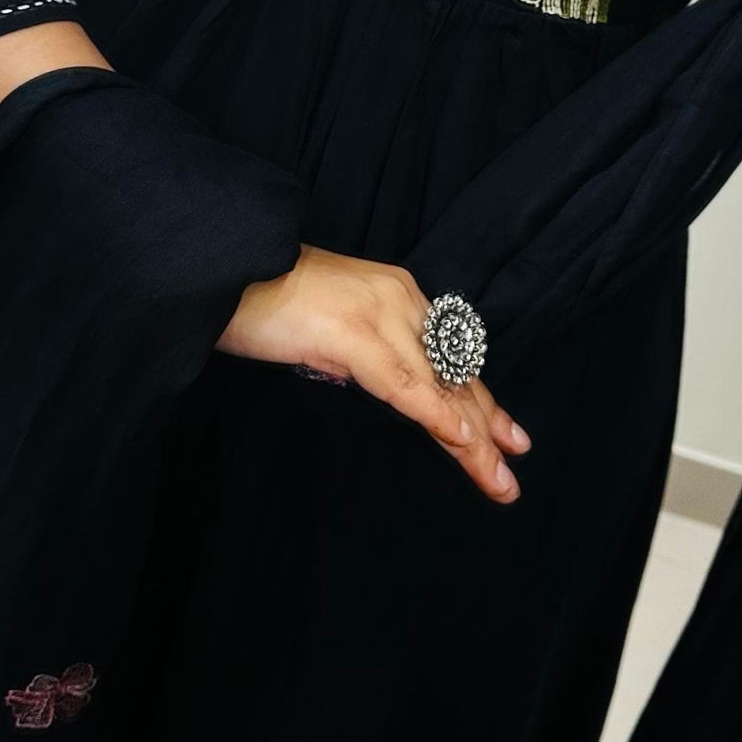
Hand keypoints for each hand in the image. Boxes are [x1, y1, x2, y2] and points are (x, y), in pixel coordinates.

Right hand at [215, 244, 531, 502]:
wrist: (227, 262)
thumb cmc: (264, 299)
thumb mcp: (331, 326)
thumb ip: (364, 354)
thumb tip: (386, 387)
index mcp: (396, 294)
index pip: (450, 357)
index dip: (480, 400)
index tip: (507, 437)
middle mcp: (400, 299)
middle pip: (454, 373)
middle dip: (488, 426)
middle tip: (514, 470)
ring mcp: (379, 314)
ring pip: (438, 385)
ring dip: (471, 438)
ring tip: (497, 479)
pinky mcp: (352, 334)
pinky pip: (403, 385)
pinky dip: (435, 414)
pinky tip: (461, 441)